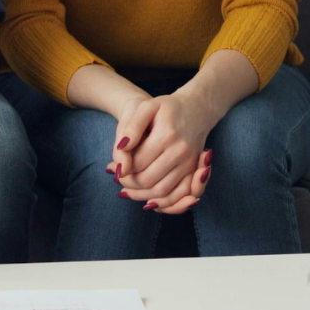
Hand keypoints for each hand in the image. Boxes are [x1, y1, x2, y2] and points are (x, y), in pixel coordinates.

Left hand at [110, 90, 218, 210]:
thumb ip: (131, 127)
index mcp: (166, 135)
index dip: (121, 169)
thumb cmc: (167, 108)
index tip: (112, 168)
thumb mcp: (147, 107)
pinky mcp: (194, 171)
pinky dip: (162, 202)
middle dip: (128, 184)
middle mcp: (180, 152)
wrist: (197, 110)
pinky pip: (178, 195)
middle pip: (147, 180)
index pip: (137, 163)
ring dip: (141, 195)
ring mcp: (190, 163)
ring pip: (161, 191)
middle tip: (118, 179)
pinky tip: (147, 198)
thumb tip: (121, 149)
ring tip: (127, 190)